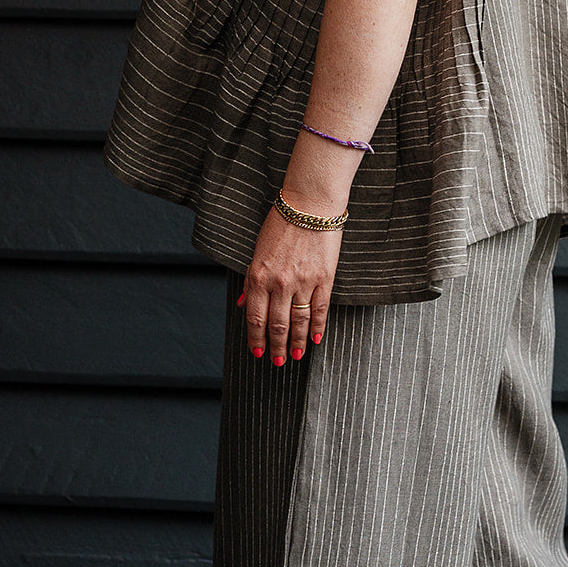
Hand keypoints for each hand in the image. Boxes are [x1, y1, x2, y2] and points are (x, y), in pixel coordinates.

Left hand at [238, 205, 342, 364]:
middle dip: (276, 347)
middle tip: (277, 362)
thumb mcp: (258, 250)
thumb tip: (243, 305)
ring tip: (296, 356)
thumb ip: (251, 281)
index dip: (256, 338)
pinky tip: (317, 339)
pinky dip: (318, 327)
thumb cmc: (281, 223)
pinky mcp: (324, 278)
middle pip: (277, 325)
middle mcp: (279, 283)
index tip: (257, 352)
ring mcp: (303, 282)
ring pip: (298, 322)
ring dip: (297, 342)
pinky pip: (320, 309)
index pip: (256, 317)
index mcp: (259, 276)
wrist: (309, 204)